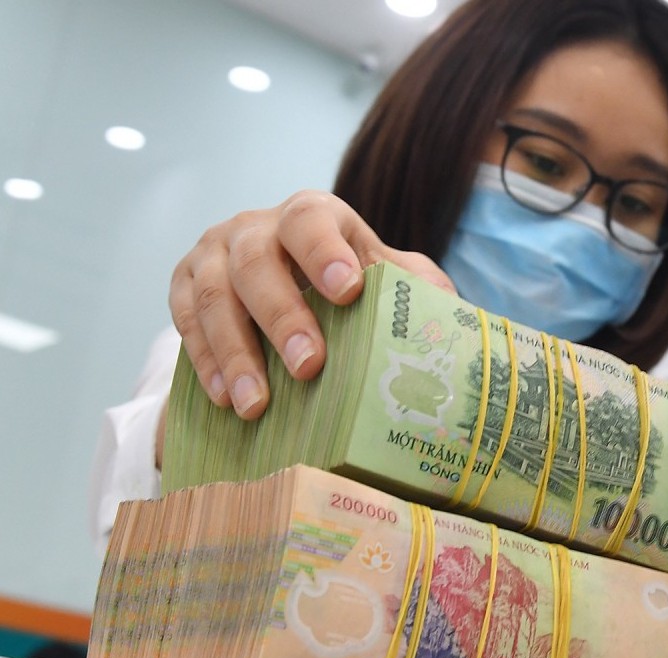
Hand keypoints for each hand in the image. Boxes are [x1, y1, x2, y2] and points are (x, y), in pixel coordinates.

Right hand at [169, 190, 454, 419]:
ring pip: (214, 295)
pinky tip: (225, 398)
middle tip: (308, 366)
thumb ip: (418, 286)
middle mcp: (255, 227)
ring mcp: (213, 254)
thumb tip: (455, 318)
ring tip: (257, 405)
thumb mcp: (388, 275)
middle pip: (257, 261)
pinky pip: (185, 320)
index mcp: (312, 214)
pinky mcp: (184, 285)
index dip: (325, 252)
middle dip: (282, 316)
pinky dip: (204, 361)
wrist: (291, 281)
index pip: (311, 220)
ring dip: (235, 353)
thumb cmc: (349, 283)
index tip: (348, 291)